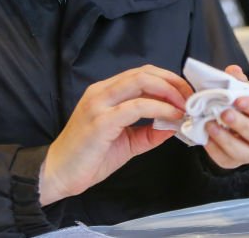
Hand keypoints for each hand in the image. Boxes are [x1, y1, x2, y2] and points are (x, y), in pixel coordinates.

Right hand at [40, 65, 193, 204]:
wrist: (57, 175)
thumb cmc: (88, 159)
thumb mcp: (126, 142)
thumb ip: (148, 133)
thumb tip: (174, 125)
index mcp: (106, 92)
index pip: (142, 74)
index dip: (168, 80)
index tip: (187, 94)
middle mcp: (101, 91)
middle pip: (145, 73)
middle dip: (173, 82)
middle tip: (191, 98)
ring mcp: (99, 103)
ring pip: (141, 81)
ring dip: (169, 92)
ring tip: (184, 106)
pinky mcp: (101, 121)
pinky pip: (137, 106)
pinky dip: (159, 109)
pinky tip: (172, 117)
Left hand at [204, 65, 248, 169]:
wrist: (233, 124)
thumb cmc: (240, 105)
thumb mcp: (240, 89)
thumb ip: (237, 80)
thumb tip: (233, 71)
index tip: (239, 100)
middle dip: (241, 124)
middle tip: (224, 113)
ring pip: (245, 151)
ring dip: (226, 139)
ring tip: (211, 126)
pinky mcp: (236, 160)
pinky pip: (228, 160)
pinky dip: (215, 150)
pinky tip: (206, 138)